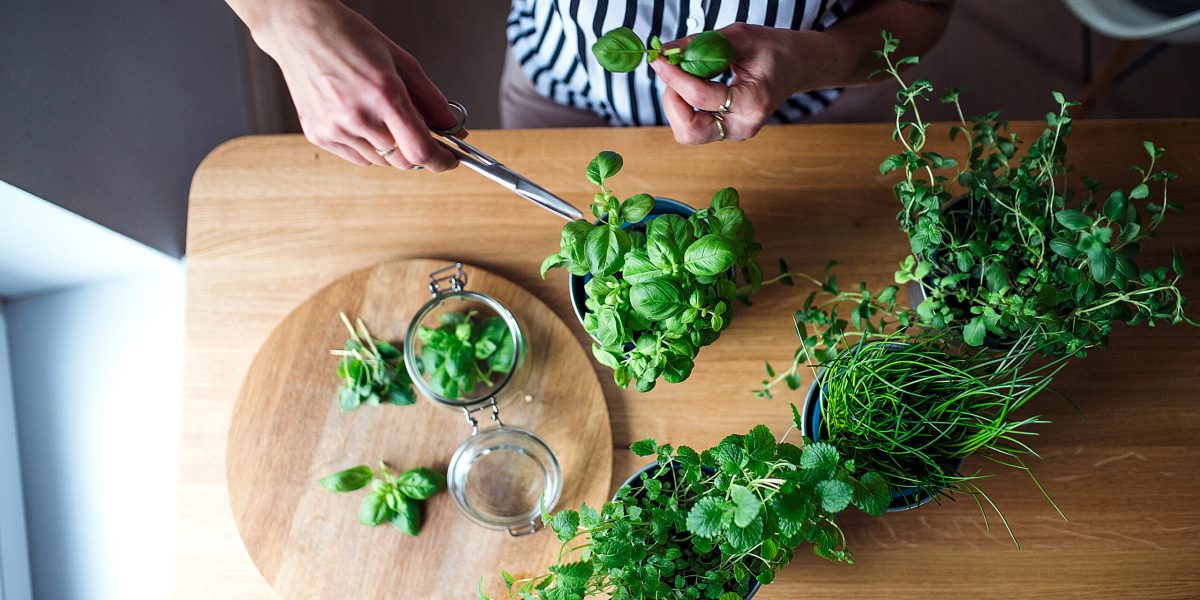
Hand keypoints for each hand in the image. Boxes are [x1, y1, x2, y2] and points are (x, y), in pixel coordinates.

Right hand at [250, 0, 458, 169]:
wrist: (299, 29)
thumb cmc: (349, 37)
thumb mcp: (401, 61)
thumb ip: (431, 99)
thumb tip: (454, 128)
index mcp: (383, 94)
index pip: (420, 150)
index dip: (440, 161)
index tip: (448, 160)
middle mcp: (357, 115)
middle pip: (402, 161)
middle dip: (417, 152)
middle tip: (418, 133)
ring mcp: (334, 128)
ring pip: (380, 161)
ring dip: (391, 147)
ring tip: (381, 114)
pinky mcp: (318, 135)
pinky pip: (357, 157)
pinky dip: (367, 146)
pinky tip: (359, 118)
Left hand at [651, 23, 816, 144]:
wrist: (798, 65)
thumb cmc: (774, 49)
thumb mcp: (740, 36)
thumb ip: (700, 43)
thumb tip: (664, 51)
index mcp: (752, 102)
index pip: (700, 97)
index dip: (674, 77)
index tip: (659, 59)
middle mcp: (743, 126)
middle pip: (689, 131)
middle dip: (672, 101)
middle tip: (672, 73)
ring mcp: (735, 133)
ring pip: (688, 134)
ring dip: (675, 106)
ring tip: (682, 77)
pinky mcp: (727, 132)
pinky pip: (694, 127)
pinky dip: (684, 107)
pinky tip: (690, 85)